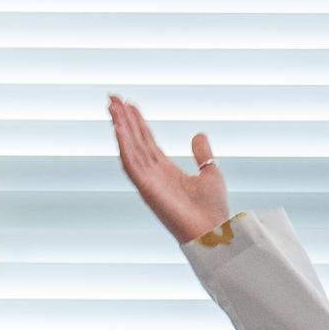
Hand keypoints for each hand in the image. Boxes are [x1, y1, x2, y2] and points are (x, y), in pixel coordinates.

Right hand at [109, 95, 233, 245]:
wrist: (215, 232)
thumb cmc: (213, 210)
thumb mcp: (211, 172)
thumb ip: (202, 153)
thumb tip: (199, 134)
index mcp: (166, 170)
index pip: (146, 141)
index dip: (137, 123)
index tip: (129, 104)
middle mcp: (154, 174)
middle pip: (134, 141)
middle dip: (123, 119)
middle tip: (113, 97)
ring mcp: (148, 182)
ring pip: (129, 149)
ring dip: (120, 127)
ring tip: (113, 107)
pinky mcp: (147, 189)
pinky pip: (131, 165)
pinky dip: (124, 146)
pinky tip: (118, 128)